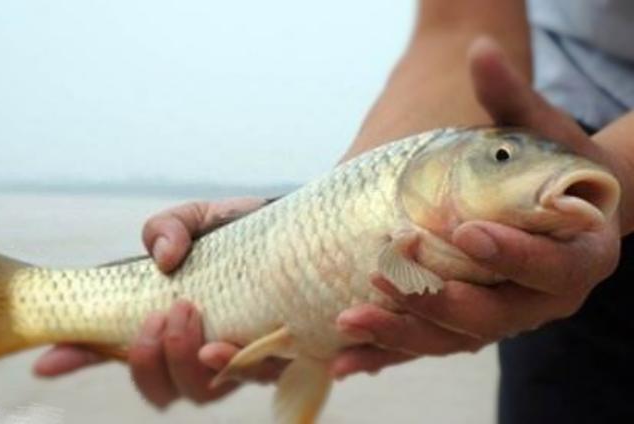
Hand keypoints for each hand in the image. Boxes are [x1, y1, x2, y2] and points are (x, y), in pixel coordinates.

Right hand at [34, 197, 284, 407]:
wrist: (303, 231)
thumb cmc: (242, 231)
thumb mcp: (197, 218)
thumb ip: (167, 229)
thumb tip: (164, 259)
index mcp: (168, 323)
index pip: (118, 352)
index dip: (81, 360)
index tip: (50, 359)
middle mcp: (199, 350)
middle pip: (164, 388)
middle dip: (149, 360)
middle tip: (160, 314)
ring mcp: (238, 359)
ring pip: (203, 391)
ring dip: (186, 360)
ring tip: (190, 313)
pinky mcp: (279, 356)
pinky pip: (255, 376)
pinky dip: (235, 364)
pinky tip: (228, 342)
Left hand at [330, 37, 622, 378]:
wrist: (561, 212)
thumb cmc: (554, 169)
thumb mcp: (543, 135)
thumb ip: (511, 99)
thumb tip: (478, 49)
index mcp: (577, 257)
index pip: (549, 266)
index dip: (512, 255)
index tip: (467, 232)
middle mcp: (542, 300)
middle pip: (492, 317)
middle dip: (437, 301)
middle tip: (386, 276)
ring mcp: (503, 318)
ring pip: (453, 339)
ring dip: (400, 334)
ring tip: (349, 322)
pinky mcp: (468, 325)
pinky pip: (428, 345)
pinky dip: (388, 353)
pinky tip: (345, 361)